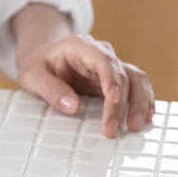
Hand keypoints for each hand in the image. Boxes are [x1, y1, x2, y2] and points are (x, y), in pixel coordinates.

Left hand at [13, 4, 154, 137]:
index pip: (102, 60)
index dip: (111, 79)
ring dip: (139, 103)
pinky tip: (145, 117)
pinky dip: (144, 101)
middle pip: (122, 75)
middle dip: (121, 104)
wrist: (43, 56)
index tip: (113, 98)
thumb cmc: (38, 64)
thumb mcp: (32, 75)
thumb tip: (72, 106)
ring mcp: (111, 66)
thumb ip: (50, 89)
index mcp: (80, 47)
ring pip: (136, 79)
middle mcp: (101, 53)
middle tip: (113, 129)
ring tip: (135, 126)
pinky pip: (137, 86)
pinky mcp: (116, 78)